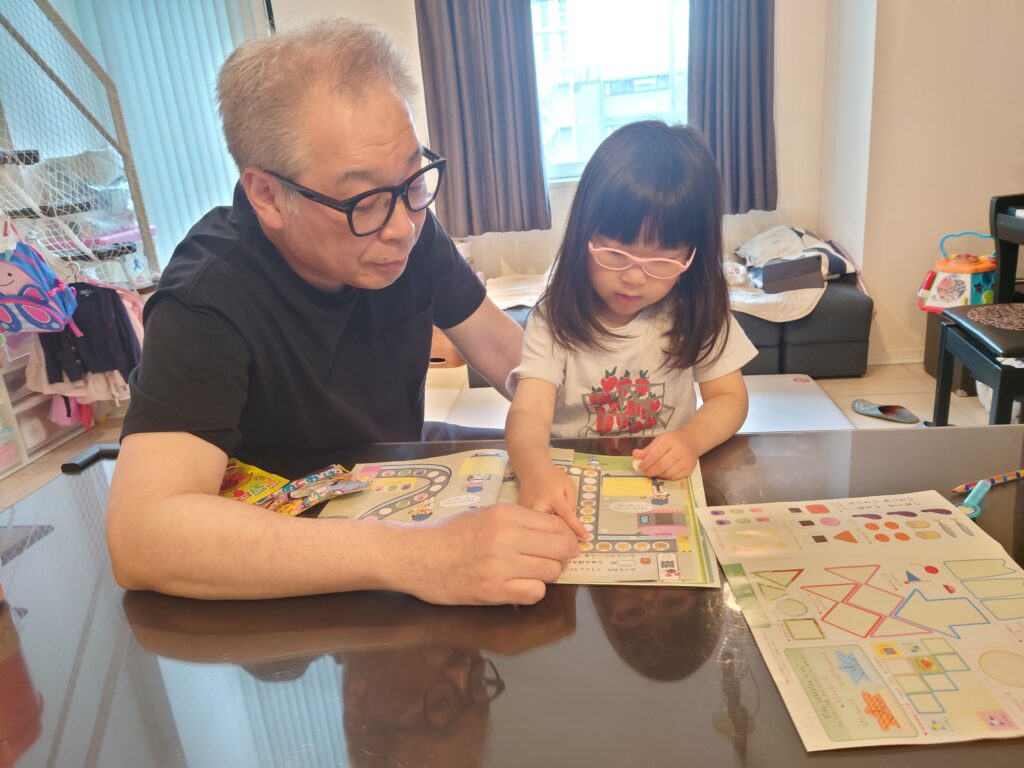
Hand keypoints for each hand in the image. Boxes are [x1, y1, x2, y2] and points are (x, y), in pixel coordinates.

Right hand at [403, 504, 579, 604]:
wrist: (415, 555)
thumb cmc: (448, 534)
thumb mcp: (484, 514)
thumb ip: (516, 521)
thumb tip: (551, 531)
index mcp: (505, 514)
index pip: (555, 526)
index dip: (565, 538)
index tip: (562, 545)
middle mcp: (506, 537)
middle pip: (559, 548)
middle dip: (561, 556)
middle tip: (553, 561)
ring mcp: (500, 565)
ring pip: (551, 572)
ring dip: (547, 575)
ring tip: (532, 574)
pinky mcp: (493, 591)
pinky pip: (534, 593)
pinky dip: (532, 591)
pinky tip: (518, 586)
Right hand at [516, 465, 588, 539]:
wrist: (532, 471)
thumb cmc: (553, 478)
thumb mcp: (568, 486)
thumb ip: (571, 504)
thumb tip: (570, 524)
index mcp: (552, 496)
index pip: (566, 514)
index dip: (576, 527)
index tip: (585, 538)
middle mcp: (538, 504)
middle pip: (548, 526)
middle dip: (558, 536)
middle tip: (570, 544)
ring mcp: (526, 511)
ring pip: (538, 529)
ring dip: (549, 536)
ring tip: (559, 541)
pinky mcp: (519, 515)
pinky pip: (532, 527)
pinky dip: (540, 532)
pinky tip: (547, 534)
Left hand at [632, 430, 699, 479]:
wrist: (691, 441)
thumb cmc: (672, 440)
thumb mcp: (659, 440)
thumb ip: (647, 449)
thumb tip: (635, 455)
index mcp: (669, 440)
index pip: (655, 454)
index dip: (645, 462)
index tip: (639, 467)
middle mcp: (679, 450)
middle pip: (662, 465)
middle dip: (650, 471)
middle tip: (645, 472)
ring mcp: (686, 460)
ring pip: (668, 473)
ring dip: (658, 474)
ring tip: (653, 472)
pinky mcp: (690, 468)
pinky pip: (675, 477)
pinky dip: (666, 477)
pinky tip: (662, 473)